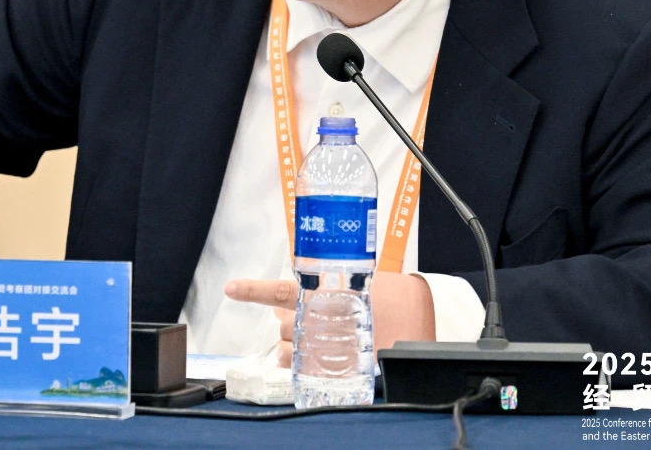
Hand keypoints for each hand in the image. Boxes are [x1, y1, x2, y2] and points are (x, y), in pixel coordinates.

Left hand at [225, 271, 436, 366]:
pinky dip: (298, 363)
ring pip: (286, 347)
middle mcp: (318, 319)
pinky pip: (301, 369)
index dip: (252, 290)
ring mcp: (324, 345)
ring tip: (311, 338)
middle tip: (310, 317)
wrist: (420, 317)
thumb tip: (307, 294)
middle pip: (282, 323)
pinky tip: (306, 358)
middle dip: (289, 321)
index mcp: (324, 292)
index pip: (279, 290)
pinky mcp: (334, 364)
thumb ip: (327, 287)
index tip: (231, 288)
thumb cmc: (392, 295)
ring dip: (291, 344)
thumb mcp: (359, 280)